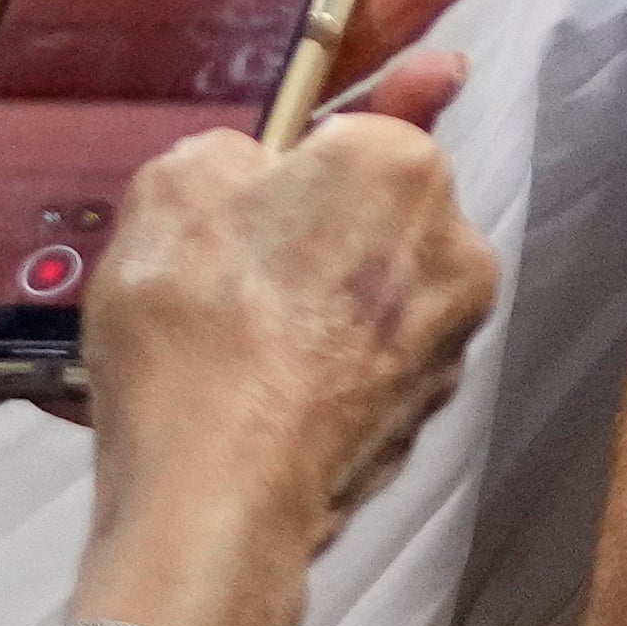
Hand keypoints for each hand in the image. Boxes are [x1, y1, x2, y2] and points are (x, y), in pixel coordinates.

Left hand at [0, 0, 478, 580]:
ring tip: (431, 83)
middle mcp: (75, 147)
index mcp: (25, 71)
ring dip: (350, 127)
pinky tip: (354, 219)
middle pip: (238, 76)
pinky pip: (211, 279)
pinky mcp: (105, 320)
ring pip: (247, 175)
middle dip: (348, 22)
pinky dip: (290, 250)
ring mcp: (97, 234)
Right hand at [70, 118, 498, 625]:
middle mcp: (454, 249)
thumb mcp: (172, 188)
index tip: (261, 177)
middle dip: (303, 236)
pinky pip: (358, 370)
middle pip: (367, 220)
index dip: (289, 159)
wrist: (218, 494)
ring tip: (221, 339)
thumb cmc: (202, 334)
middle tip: (221, 267)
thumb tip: (239, 167)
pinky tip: (247, 388)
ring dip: (307, 309)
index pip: (353, 131)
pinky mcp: (422, 414)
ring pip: (364, 300)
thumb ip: (221, 154)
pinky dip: (313, 373)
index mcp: (403, 169)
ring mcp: (448, 340)